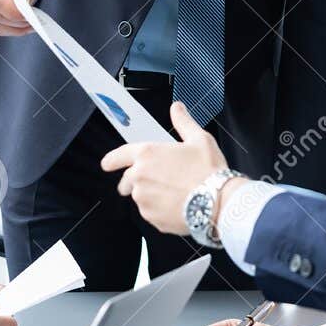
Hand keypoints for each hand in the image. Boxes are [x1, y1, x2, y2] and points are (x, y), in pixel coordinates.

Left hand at [101, 102, 228, 234]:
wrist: (219, 202)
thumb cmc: (209, 170)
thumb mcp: (199, 139)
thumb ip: (183, 122)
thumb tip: (176, 108)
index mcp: (147, 154)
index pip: (118, 156)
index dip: (111, 160)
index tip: (107, 164)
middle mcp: (139, 177)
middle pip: (127, 181)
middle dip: (136, 181)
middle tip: (159, 181)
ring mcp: (144, 200)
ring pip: (140, 197)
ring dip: (150, 195)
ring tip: (174, 193)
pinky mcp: (152, 218)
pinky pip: (151, 213)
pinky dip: (159, 211)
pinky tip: (177, 205)